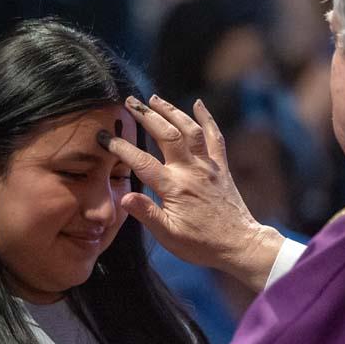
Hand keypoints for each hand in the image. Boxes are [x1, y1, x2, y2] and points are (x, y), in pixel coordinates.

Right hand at [99, 94, 283, 291]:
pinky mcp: (221, 168)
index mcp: (174, 188)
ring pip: (189, 130)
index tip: (105, 137)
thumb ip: (146, 214)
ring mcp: (207, 167)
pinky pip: (215, 137)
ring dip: (172, 111)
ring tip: (154, 98)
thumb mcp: (169, 236)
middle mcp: (191, 171)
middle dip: (146, 115)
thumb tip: (124, 197)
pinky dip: (207, 118)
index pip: (142, 162)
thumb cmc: (202, 245)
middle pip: (166, 135)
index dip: (121, 147)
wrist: (239, 245)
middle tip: (129, 101)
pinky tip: (197, 103)